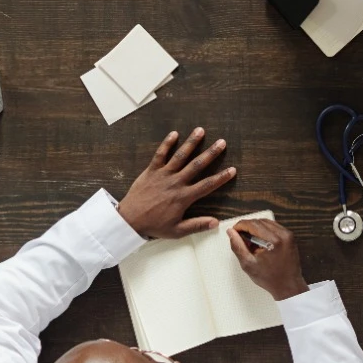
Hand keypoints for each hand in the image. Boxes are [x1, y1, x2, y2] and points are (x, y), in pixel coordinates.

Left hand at [117, 129, 235, 237]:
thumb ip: (197, 225)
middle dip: (211, 153)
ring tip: (200, 131)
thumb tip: (216, 223)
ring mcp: (163, 175)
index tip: (232, 170)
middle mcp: (176, 182)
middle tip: (222, 143)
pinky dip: (166, 143)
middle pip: (197, 165)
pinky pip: (160, 154)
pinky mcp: (151, 171)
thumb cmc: (153, 226)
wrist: (129, 220)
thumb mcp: (177, 231)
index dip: (221, 177)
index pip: (207, 185)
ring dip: (191, 143)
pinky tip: (174, 133)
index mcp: (184, 197)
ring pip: (180, 156)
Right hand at [228, 217, 307, 299]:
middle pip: (260, 221)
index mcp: (273, 241)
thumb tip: (231, 232)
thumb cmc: (270, 278)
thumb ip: (238, 246)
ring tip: (251, 242)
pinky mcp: (290, 237)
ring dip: (256, 228)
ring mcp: (288, 235)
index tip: (234, 230)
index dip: (240, 225)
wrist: (288, 286)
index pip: (253, 224)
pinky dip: (265, 231)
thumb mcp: (248, 264)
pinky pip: (274, 227)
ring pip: (267, 222)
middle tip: (240, 237)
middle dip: (247, 227)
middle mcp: (283, 235)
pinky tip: (260, 242)